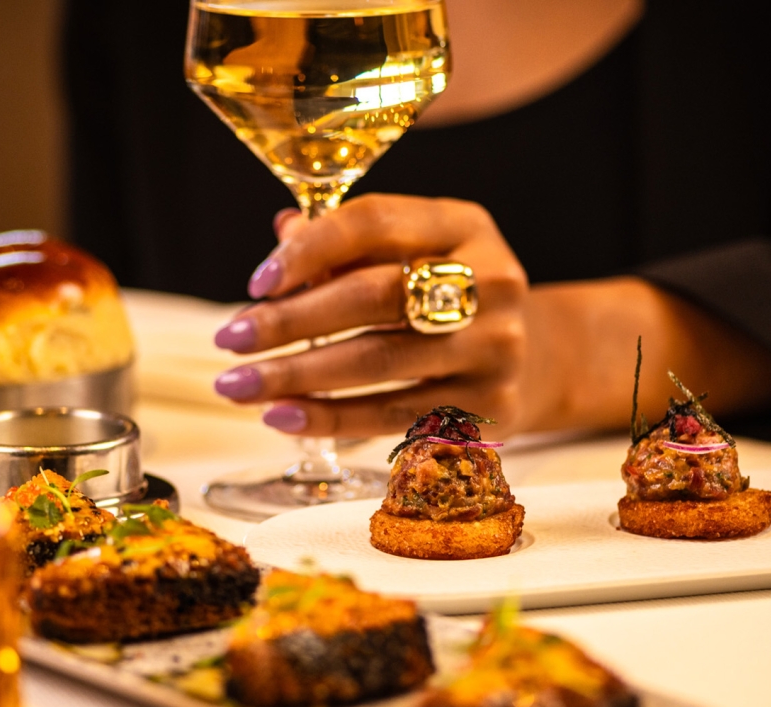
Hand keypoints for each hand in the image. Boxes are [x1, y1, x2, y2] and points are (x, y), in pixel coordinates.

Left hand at [212, 194, 770, 438]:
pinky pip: (393, 416)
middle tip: (231, 338)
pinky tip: (282, 417)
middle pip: (373, 297)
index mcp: (465, 225)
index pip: (375, 224)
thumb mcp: (414, 251)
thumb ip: (348, 243)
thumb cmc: (448, 294)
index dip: (309, 250)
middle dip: (290, 321)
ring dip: (296, 376)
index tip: (256, 281)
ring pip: (378, 363)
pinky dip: (330, 419)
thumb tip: (279, 238)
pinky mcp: (490, 408)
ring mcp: (496, 348)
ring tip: (237, 384)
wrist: (539, 357)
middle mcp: (491, 281)